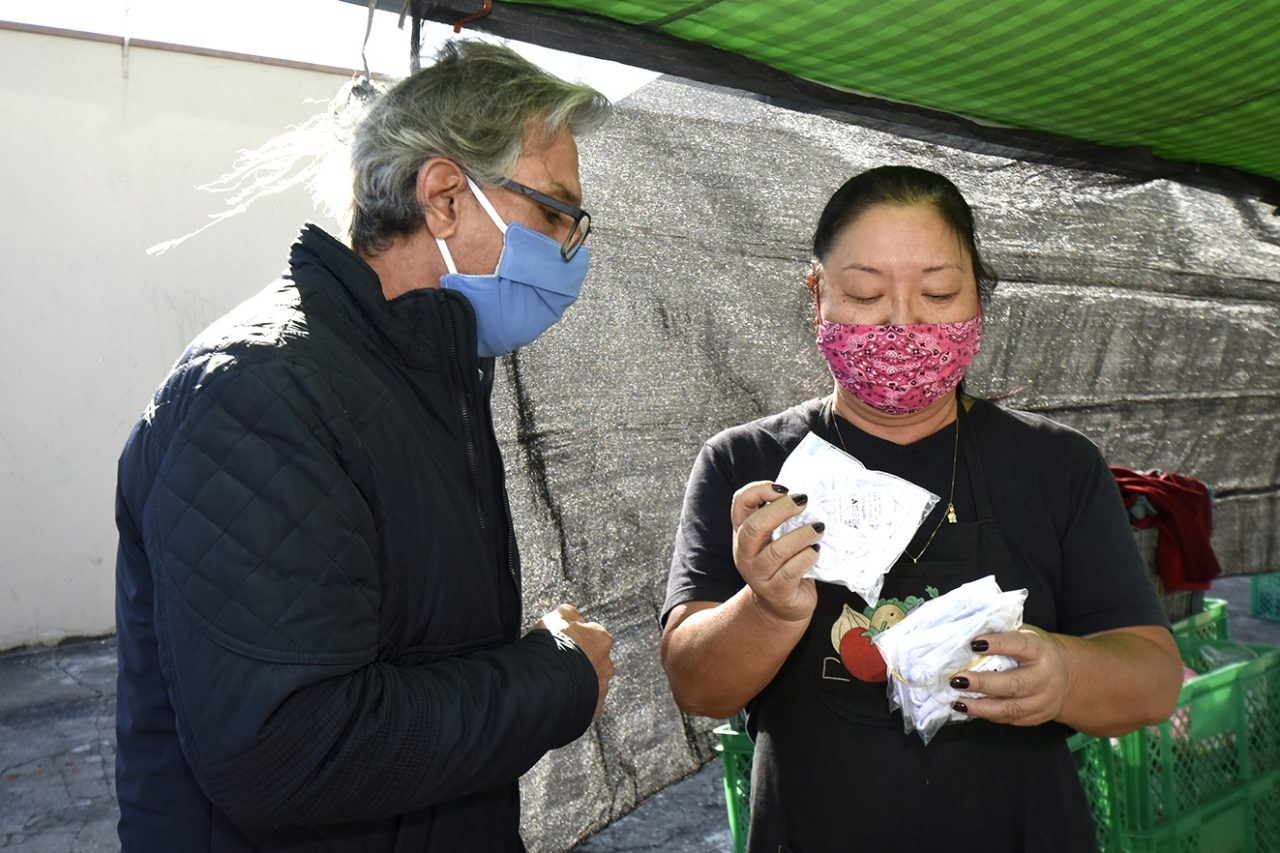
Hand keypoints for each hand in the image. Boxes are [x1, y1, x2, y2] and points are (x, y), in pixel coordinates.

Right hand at [536, 603, 613, 720]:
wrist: (548, 686)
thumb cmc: (551, 648)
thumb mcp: (554, 618)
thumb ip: (567, 613)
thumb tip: (572, 614)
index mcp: (601, 638)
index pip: (591, 634)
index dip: (574, 637)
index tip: (561, 642)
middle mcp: (607, 663)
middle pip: (593, 659)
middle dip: (579, 661)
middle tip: (557, 663)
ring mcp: (602, 688)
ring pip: (590, 682)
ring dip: (578, 681)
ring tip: (556, 683)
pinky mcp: (594, 709)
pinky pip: (585, 702)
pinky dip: (575, 700)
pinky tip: (559, 697)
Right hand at [730, 481, 821, 623]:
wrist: (779, 607)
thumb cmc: (782, 565)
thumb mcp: (773, 539)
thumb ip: (781, 519)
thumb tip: (806, 495)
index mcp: (743, 533)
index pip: (740, 503)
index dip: (759, 490)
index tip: (783, 489)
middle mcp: (745, 553)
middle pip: (754, 526)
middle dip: (781, 509)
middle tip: (804, 502)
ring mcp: (758, 574)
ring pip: (776, 551)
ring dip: (801, 536)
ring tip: (818, 529)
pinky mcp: (776, 591)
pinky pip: (791, 571)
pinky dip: (806, 558)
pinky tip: (815, 552)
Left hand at [949, 625, 1069, 726]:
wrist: (1068, 675)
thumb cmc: (1038, 651)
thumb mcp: (1027, 635)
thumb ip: (1003, 634)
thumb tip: (969, 632)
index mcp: (1041, 651)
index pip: (1020, 645)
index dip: (997, 644)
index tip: (974, 643)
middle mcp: (1044, 677)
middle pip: (1013, 683)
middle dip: (982, 683)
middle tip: (957, 680)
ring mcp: (1042, 701)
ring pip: (1010, 708)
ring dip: (980, 706)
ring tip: (958, 700)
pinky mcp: (1036, 717)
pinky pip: (1009, 719)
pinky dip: (987, 715)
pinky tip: (969, 708)